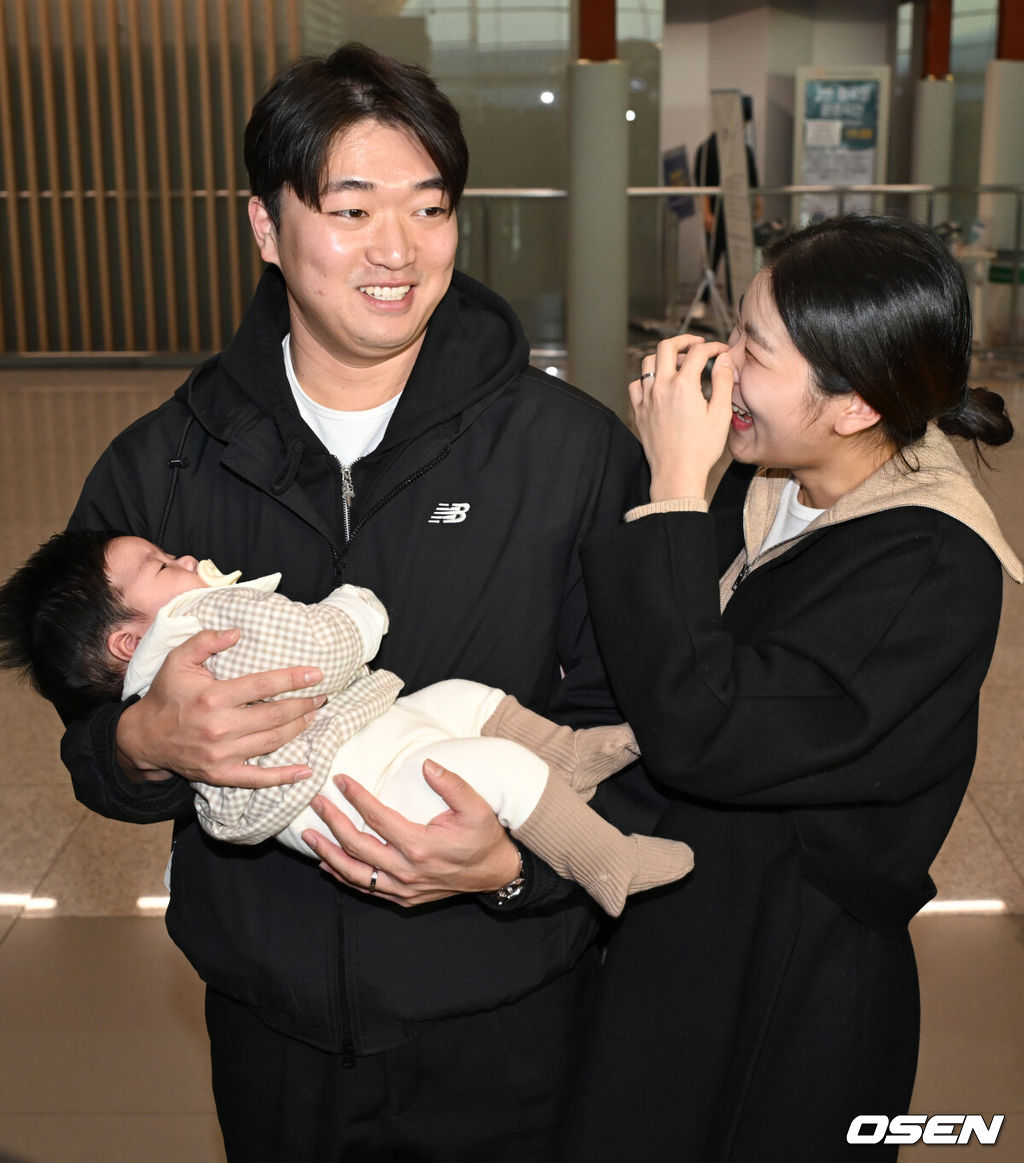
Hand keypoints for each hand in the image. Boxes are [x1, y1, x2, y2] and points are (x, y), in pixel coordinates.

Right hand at [116, 627, 325, 787]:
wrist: (143, 738)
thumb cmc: (166, 695)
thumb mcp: (178, 661)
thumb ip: (205, 641)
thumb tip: (237, 632)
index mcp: (212, 697)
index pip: (263, 685)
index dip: (293, 679)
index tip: (316, 675)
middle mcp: (219, 727)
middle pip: (274, 715)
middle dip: (303, 705)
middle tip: (321, 697)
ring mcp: (221, 754)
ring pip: (272, 742)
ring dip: (298, 729)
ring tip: (313, 715)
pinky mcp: (220, 774)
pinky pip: (257, 779)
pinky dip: (284, 777)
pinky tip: (305, 771)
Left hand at [301, 759, 520, 907]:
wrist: (495, 874)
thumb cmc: (484, 838)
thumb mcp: (477, 807)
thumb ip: (452, 785)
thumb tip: (427, 765)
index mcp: (420, 845)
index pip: (377, 818)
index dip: (356, 797)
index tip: (340, 780)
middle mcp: (406, 870)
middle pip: (357, 846)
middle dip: (333, 822)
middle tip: (317, 803)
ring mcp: (403, 888)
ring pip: (355, 873)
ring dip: (329, 854)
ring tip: (310, 836)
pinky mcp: (404, 898)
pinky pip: (366, 889)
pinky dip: (344, 877)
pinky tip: (328, 865)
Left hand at [631, 335, 732, 500]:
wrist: (677, 474)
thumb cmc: (702, 449)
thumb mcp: (721, 414)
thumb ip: (723, 381)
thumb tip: (724, 359)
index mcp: (684, 386)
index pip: (698, 352)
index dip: (713, 347)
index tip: (721, 351)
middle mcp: (661, 387)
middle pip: (666, 347)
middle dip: (684, 340)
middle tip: (697, 344)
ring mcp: (646, 399)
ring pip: (647, 362)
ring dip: (663, 357)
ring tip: (678, 362)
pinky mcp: (638, 411)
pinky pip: (636, 384)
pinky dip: (646, 378)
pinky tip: (659, 384)